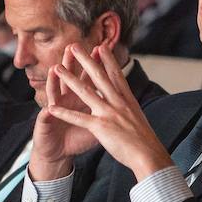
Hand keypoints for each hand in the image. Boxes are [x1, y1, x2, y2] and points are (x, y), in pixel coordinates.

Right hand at [28, 47, 97, 180]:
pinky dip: (47, 112)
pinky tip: (48, 106)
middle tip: (73, 47)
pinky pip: (46, 116)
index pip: (88, 77)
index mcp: (80, 98)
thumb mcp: (97, 123)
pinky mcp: (45, 122)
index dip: (95, 64)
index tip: (101, 49)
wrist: (58, 152)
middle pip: (69, 77)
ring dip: (54, 81)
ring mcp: (54, 108)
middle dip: (71, 63)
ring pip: (53, 91)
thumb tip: (124, 99)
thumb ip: (107, 110)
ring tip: (55, 69)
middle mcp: (66, 99)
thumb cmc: (77, 137)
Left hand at [48, 44, 172, 180]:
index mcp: (127, 99)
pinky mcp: (101, 127)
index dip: (108, 60)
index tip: (101, 46)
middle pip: (99, 76)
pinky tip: (52, 108)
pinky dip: (64, 113)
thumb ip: (129, 106)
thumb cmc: (144, 139)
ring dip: (69, 79)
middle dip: (85, 60)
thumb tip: (127, 101)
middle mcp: (118, 102)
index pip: (116, 75)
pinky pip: (79, 118)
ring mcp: (109, 113)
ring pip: (86, 92)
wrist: (149, 155)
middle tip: (74, 45)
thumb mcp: (138, 117)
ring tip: (57, 68)